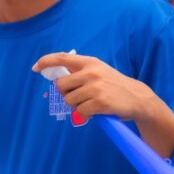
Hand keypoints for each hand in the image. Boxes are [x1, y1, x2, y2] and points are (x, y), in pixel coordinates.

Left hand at [33, 52, 173, 157]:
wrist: (138, 98)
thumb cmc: (114, 85)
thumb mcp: (98, 71)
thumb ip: (79, 71)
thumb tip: (56, 77)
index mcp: (90, 62)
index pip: (62, 58)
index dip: (46, 62)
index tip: (36, 68)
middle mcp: (91, 72)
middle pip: (61, 85)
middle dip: (65, 94)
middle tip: (78, 97)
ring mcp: (95, 87)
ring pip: (68, 100)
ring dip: (75, 105)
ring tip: (90, 103)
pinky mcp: (99, 102)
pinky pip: (79, 111)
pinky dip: (84, 114)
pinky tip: (95, 111)